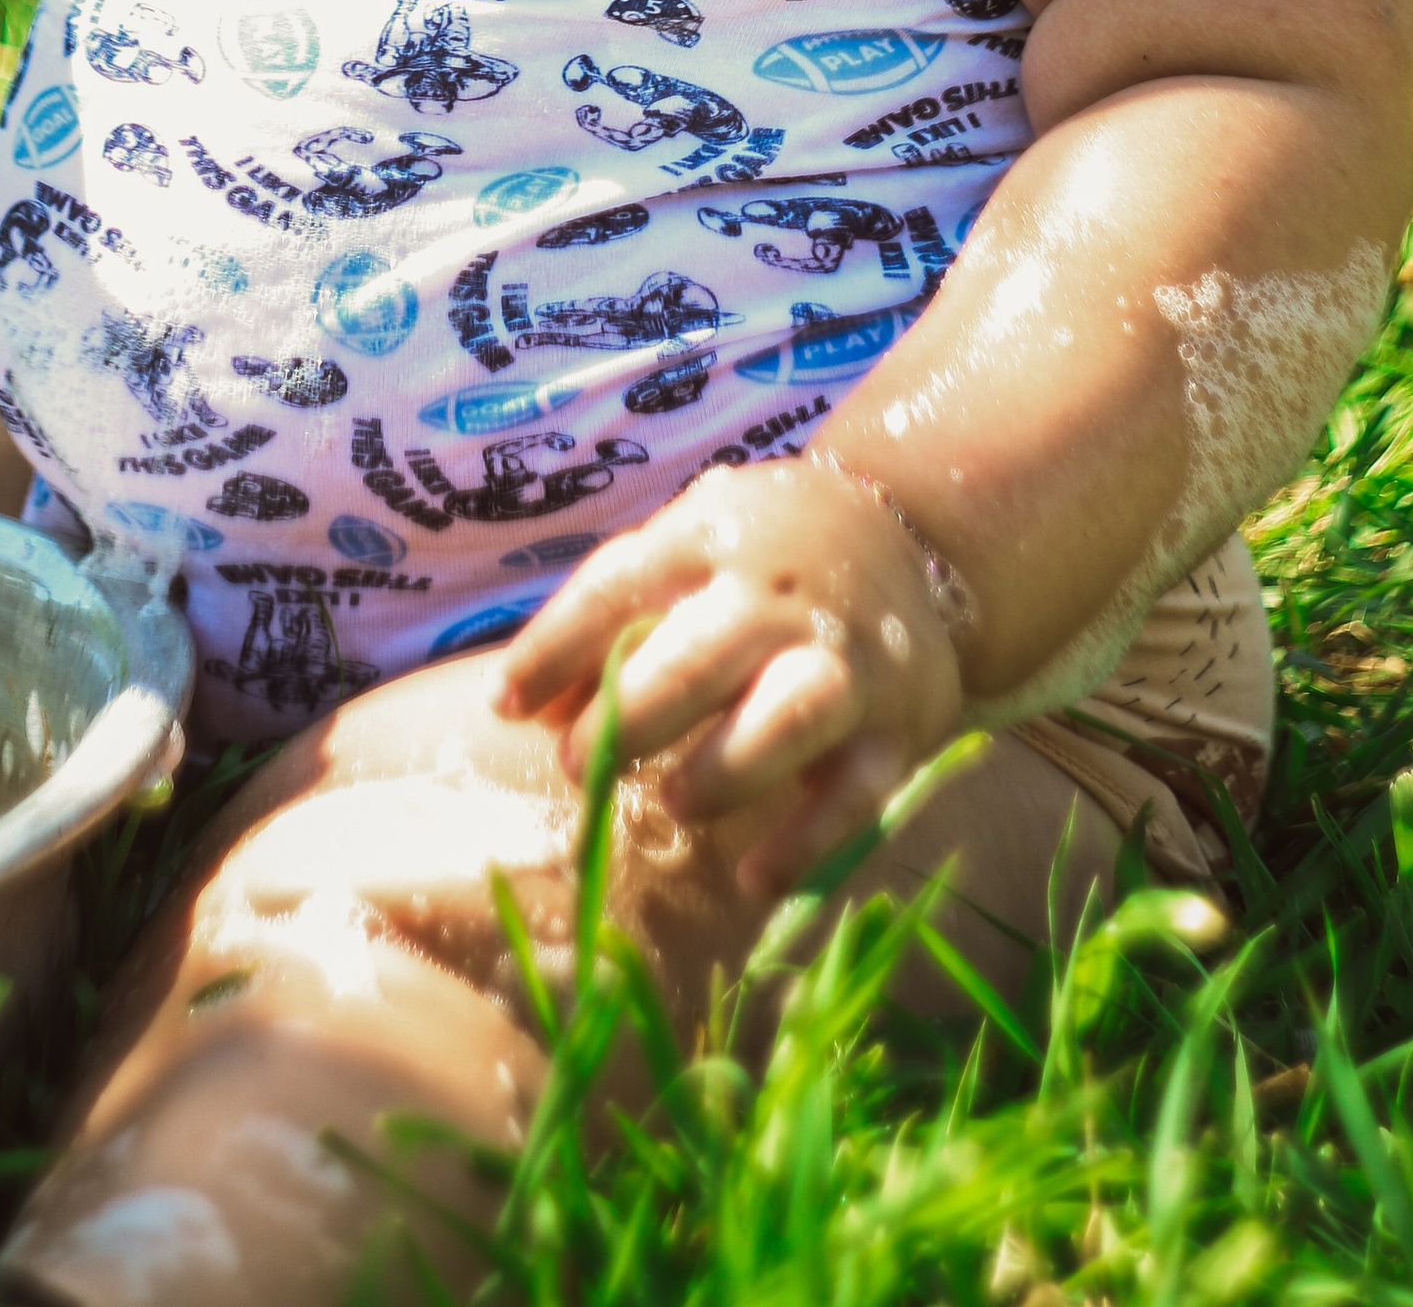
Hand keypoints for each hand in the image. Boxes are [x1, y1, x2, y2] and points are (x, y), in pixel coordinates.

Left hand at [490, 451, 964, 899]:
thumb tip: (520, 711)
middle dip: (635, 712)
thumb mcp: (681, 551)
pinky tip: (754, 879)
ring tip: (674, 800)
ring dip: (725, 766)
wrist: (909, 533)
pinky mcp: (899, 723)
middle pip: (703, 651)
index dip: (555, 646)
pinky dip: (807, 842)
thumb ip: (605, 622)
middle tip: (578, 766)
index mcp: (710, 538)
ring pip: (791, 712)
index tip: (503, 706)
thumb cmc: (756, 556)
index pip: (620, 586)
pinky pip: (856, 792)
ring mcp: (846, 656)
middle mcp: (779, 594)